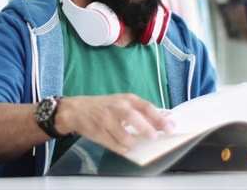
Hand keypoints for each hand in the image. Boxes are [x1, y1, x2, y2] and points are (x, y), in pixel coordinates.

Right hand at [54, 94, 174, 154]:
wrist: (77, 110)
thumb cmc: (104, 106)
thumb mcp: (122, 102)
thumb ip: (142, 112)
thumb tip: (165, 121)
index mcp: (126, 99)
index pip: (146, 107)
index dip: (159, 118)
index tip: (170, 128)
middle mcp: (117, 108)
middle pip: (134, 118)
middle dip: (146, 130)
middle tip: (153, 137)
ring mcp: (107, 121)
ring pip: (125, 137)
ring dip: (132, 143)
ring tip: (132, 142)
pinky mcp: (99, 133)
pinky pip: (116, 146)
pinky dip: (123, 149)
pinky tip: (123, 145)